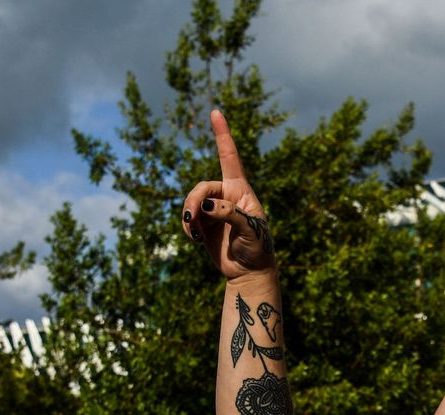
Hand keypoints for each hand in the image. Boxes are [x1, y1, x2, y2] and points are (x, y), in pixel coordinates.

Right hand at [182, 109, 275, 281]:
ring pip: (191, 202)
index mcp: (241, 190)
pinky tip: (195, 239)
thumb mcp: (251, 231)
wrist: (248, 272)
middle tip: (192, 221)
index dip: (222, 135)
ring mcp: (213, 209)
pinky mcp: (203, 223)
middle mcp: (226, 196)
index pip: (230, 157)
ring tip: (195, 235)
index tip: (216, 112)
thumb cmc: (257, 249)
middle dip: (194, 202)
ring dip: (189, 218)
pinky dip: (187, 227)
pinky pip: (188, 218)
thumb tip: (207, 206)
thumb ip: (231, 215)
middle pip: (201, 188)